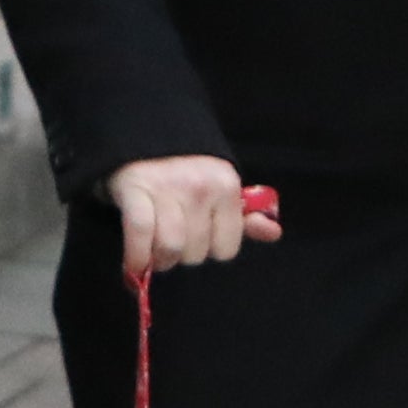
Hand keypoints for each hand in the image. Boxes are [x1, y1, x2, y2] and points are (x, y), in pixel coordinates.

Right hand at [106, 156, 278, 274]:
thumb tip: (273, 234)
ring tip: (155, 254)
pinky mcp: (136, 189)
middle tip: (174, 246)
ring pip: (170, 248)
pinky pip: (140, 233)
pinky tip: (134, 267)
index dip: (210, 251)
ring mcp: (167, 187)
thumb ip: (245, 218)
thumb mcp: (222, 192)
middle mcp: (201, 186)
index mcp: (226, 186)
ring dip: (159, 260)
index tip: (199, 243)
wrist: (144, 141)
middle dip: (183, 257)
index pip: (226, 249)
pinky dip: (136, 256)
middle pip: (196, 252)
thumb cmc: (186, 175)